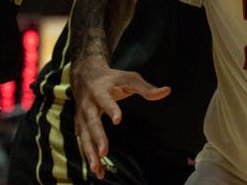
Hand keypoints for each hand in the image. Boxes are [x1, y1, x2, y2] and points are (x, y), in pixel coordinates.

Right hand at [74, 55, 169, 179]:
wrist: (85, 76)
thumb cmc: (112, 79)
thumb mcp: (128, 78)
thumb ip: (146, 88)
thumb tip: (167, 91)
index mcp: (100, 91)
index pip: (106, 100)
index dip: (111, 109)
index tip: (118, 119)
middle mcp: (88, 105)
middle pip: (92, 122)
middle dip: (98, 138)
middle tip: (104, 152)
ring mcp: (82, 116)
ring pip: (84, 136)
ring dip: (90, 152)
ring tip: (97, 168)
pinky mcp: (80, 126)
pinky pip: (83, 142)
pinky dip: (88, 156)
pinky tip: (97, 170)